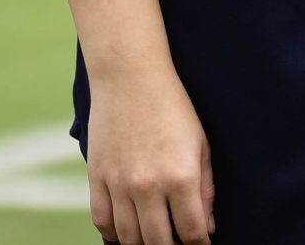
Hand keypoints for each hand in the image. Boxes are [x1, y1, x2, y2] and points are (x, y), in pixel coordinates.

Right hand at [85, 62, 216, 243]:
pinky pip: (101, 220)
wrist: (130, 76)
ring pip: (129, 238)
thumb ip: (205, 189)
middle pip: (159, 243)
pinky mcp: (97, 176)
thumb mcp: (200, 145)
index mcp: (182, 177)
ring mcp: (119, 183)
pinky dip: (114, 233)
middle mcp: (149, 185)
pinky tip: (126, 230)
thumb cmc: (172, 107)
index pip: (192, 233)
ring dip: (143, 244)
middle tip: (177, 242)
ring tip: (154, 237)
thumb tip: (207, 229)